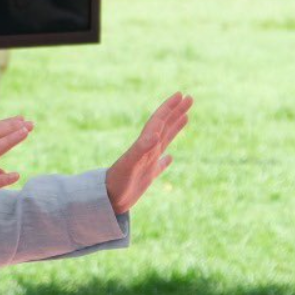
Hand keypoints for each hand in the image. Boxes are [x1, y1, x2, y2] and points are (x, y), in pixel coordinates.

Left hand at [105, 92, 190, 214]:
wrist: (106, 200)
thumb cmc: (117, 183)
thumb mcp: (130, 165)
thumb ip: (142, 149)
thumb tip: (156, 135)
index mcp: (144, 144)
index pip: (159, 121)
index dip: (169, 108)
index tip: (181, 94)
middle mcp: (146, 150)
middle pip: (164, 126)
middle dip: (176, 112)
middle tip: (189, 98)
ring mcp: (146, 163)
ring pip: (164, 141)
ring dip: (174, 128)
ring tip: (185, 118)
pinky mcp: (146, 177)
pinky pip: (159, 165)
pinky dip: (166, 160)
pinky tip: (170, 158)